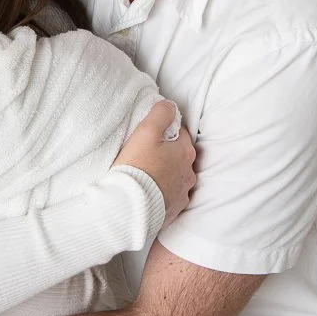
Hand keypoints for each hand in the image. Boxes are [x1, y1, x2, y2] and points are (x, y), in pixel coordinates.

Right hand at [113, 102, 195, 226]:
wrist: (128, 205)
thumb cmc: (137, 167)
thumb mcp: (145, 131)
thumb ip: (160, 114)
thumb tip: (169, 105)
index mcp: (185, 152)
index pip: (180, 133)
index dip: (165, 132)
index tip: (150, 136)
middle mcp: (189, 173)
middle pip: (180, 156)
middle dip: (167, 153)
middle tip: (146, 154)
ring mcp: (182, 193)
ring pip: (176, 177)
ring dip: (166, 174)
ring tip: (146, 173)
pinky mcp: (173, 210)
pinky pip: (170, 196)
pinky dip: (162, 192)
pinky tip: (148, 190)